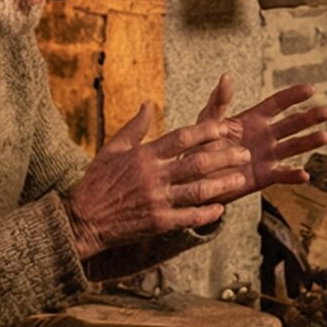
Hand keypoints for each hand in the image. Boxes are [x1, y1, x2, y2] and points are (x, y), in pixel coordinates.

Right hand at [62, 102, 254, 259]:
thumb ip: (134, 127)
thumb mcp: (112, 149)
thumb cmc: (96, 182)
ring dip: (223, 183)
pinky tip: (221, 208)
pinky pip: (188, 217)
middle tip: (245, 152)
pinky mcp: (157, 222)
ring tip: (241, 178)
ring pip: (198, 190)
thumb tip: (148, 104)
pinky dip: (207, 213)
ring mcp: (157, 200)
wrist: (81, 219)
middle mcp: (153, 176)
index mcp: (144, 155)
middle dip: (225, 156)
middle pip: (197, 162)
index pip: (183, 137)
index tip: (226, 126)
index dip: (208, 131)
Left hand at [194, 76, 326, 202]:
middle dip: (309, 117)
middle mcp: (265, 136)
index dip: (293, 96)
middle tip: (326, 111)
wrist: (194, 177)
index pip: (277, 104)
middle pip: (292, 124)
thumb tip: (226, 77)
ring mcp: (267, 156)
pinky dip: (293, 176)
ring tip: (324, 136)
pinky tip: (305, 174)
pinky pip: (282, 175)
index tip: (311, 89)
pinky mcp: (264, 177)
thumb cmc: (199, 145)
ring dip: (308, 142)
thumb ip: (219, 102)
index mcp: (253, 119)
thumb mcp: (207, 121)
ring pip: (292, 147)